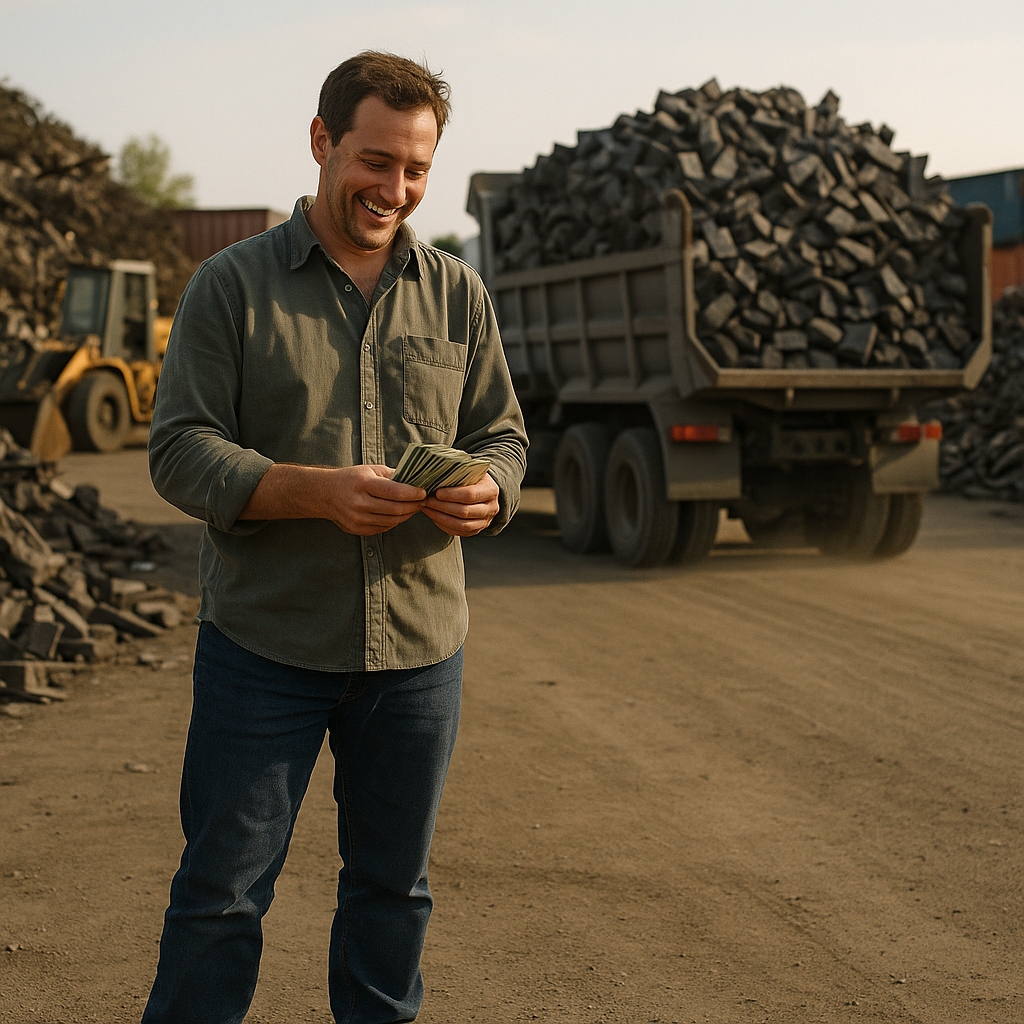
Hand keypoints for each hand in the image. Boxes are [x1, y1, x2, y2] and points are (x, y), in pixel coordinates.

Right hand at [239, 462, 425, 534]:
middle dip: (414, 505)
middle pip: (396, 509)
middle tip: (423, 500)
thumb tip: (417, 479)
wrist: (325, 494)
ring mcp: (358, 519)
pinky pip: (384, 527)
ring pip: (393, 520)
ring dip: (407, 514)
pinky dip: (395, 521)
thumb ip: (392, 475)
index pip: (395, 492)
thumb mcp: (370, 470)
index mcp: (364, 484)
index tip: (424, 492)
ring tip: (414, 506)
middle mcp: (360, 503)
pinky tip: (400, 513)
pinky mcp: (358, 529)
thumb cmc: (351, 478)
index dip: (413, 493)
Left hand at [422, 473, 499, 536]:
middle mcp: (491, 508)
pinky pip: (458, 532)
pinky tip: (433, 516)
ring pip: (460, 525)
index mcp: (491, 490)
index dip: (451, 495)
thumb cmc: (474, 479)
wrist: (485, 492)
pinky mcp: (476, 530)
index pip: (470, 495)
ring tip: (427, 508)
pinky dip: (443, 525)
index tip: (436, 492)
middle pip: (464, 512)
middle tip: (426, 500)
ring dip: (440, 517)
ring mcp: (484, 522)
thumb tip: (435, 476)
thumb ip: (457, 473)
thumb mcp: (471, 471)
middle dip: (442, 506)